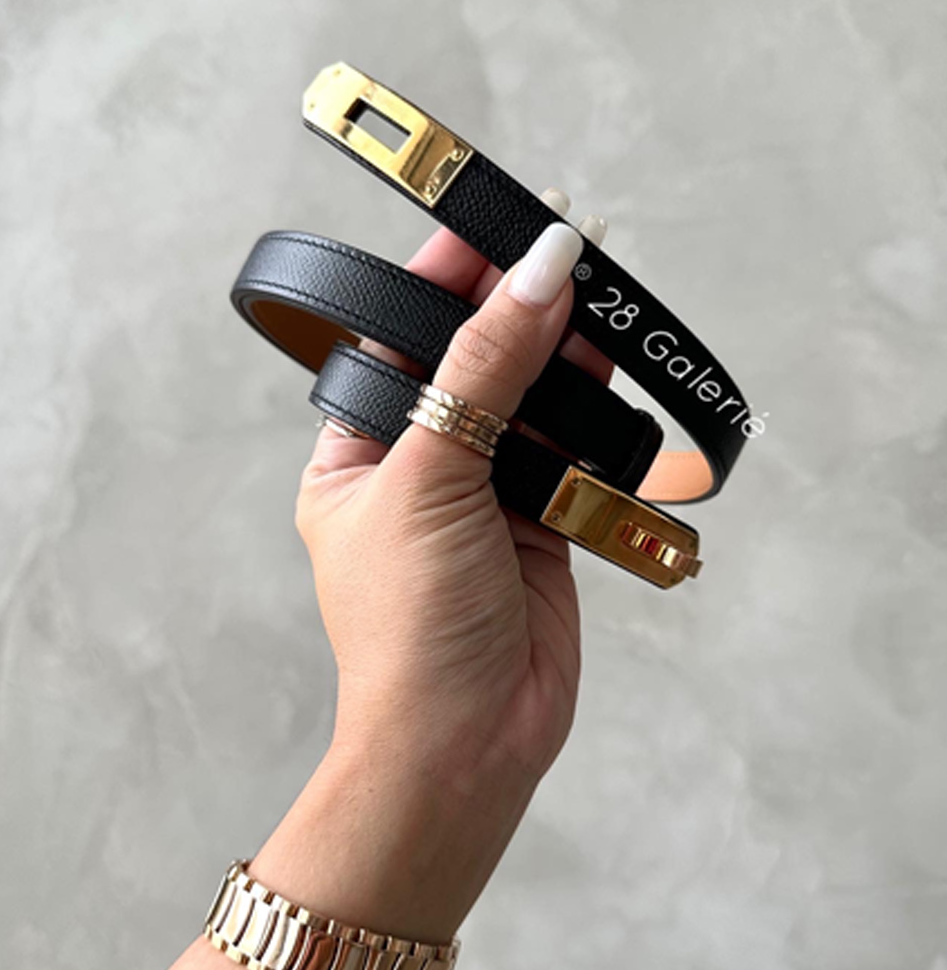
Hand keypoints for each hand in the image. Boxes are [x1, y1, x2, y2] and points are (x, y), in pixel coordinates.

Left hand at [296, 192, 612, 792]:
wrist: (464, 745)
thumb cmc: (409, 629)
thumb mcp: (431, 478)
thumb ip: (484, 371)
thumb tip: (534, 273)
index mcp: (358, 453)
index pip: (401, 340)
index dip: (444, 280)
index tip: (495, 224)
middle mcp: (420, 468)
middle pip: (474, 363)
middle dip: (516, 309)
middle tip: (568, 248)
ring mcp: (485, 498)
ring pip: (532, 402)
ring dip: (563, 355)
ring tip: (598, 300)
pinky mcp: (543, 526)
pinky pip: (574, 451)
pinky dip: (596, 416)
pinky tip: (612, 374)